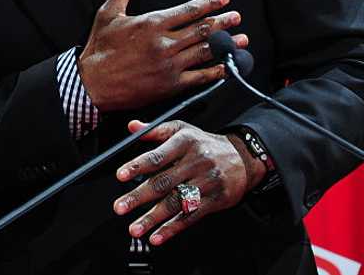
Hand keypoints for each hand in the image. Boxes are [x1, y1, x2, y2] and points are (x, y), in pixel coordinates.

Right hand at [77, 0, 247, 111]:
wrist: (92, 84)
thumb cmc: (99, 49)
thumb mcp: (108, 13)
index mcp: (152, 23)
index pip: (189, 10)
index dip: (209, 3)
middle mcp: (164, 43)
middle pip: (202, 29)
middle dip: (223, 22)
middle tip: (237, 17)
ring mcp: (169, 65)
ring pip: (204, 51)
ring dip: (225, 45)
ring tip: (241, 39)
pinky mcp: (170, 84)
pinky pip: (199, 77)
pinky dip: (216, 72)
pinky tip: (227, 67)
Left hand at [113, 120, 266, 245]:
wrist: (243, 158)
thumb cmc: (206, 144)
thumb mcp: (183, 129)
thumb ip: (155, 130)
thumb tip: (132, 127)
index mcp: (185, 142)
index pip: (158, 155)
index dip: (138, 166)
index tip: (121, 175)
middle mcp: (196, 162)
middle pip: (163, 182)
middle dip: (139, 196)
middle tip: (120, 207)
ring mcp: (206, 182)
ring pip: (176, 202)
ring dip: (153, 218)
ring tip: (135, 228)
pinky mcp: (215, 200)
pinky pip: (191, 216)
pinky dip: (172, 228)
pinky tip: (158, 236)